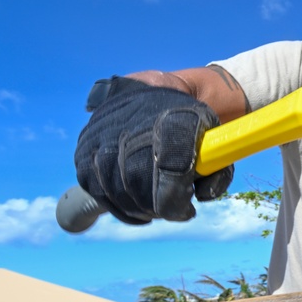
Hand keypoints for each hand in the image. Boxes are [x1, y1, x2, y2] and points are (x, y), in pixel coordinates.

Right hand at [74, 77, 232, 224]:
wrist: (150, 91)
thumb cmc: (186, 123)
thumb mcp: (212, 140)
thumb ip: (217, 170)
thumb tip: (201, 196)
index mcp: (174, 117)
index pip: (172, 166)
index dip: (177, 198)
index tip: (187, 210)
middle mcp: (133, 123)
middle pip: (140, 183)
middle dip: (158, 206)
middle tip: (170, 209)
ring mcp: (103, 135)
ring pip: (116, 189)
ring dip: (137, 207)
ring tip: (153, 206)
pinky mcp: (85, 149)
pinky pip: (96, 189)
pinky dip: (117, 205)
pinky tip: (133, 203)